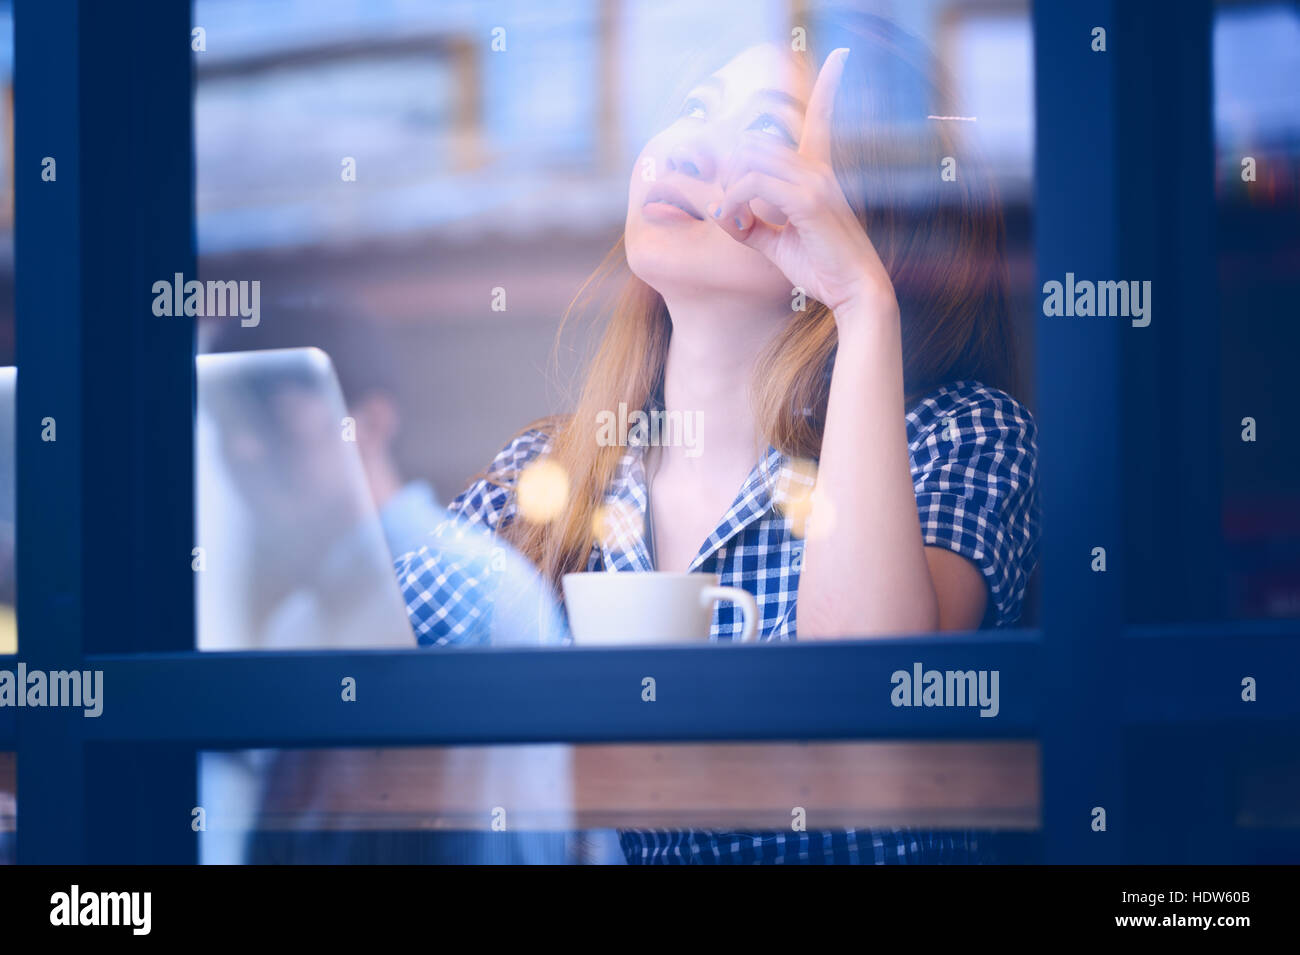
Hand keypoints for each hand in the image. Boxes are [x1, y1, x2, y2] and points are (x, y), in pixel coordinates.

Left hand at [708, 48, 898, 325]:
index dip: (829, 86)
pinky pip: (754, 185)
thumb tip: (722, 211)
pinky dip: (736, 204)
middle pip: (755, 143)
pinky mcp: (809, 201)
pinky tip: (740, 225)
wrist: (854, 292)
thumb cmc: (821, 268)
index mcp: (817, 172)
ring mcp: (815, 182)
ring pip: (750, 160)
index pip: (822, 117)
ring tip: (737, 222)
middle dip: (731, 173)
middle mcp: (817, 169)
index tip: (842, 57)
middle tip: (733, 212)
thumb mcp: (776, 243)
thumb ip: (751, 225)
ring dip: (731, 191)